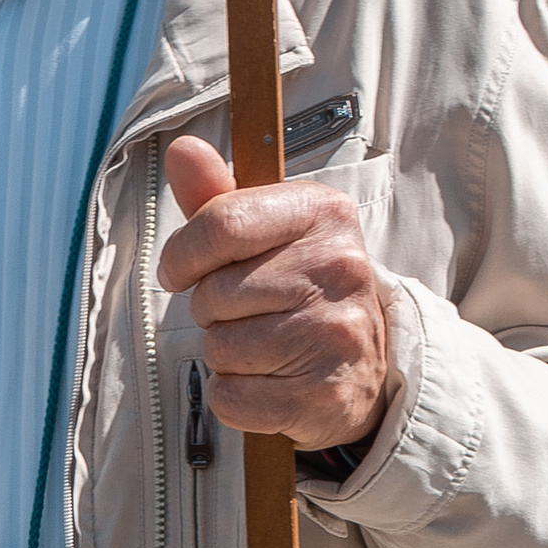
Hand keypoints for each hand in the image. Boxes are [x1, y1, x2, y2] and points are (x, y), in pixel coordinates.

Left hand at [158, 134, 393, 453]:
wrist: (368, 365)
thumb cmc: (300, 288)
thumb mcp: (268, 232)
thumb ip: (218, 196)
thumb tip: (181, 150)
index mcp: (324, 212)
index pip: (221, 224)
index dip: (182, 254)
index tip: (179, 271)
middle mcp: (339, 267)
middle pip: (214, 293)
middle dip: (211, 308)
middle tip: (248, 312)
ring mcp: (336, 332)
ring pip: (221, 348)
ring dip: (226, 353)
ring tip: (265, 345)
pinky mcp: (324, 393)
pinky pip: (232, 397)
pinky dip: (235, 396)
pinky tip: (269, 381)